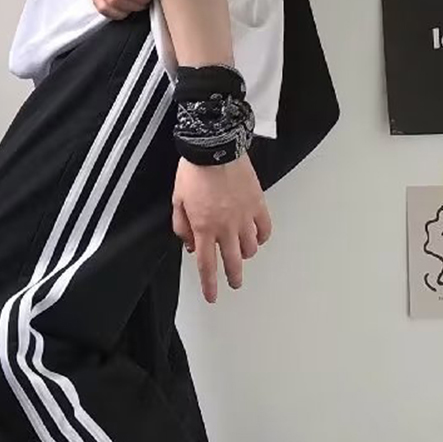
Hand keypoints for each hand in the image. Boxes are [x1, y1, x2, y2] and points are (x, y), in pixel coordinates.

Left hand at [171, 154, 271, 303]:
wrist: (215, 145)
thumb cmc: (194, 170)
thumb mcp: (177, 200)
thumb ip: (182, 226)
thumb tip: (190, 244)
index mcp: (203, 228)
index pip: (206, 265)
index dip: (209, 284)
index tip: (212, 296)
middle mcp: (225, 227)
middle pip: (231, 262)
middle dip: (232, 277)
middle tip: (234, 283)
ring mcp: (244, 217)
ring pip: (250, 248)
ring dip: (245, 255)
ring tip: (242, 254)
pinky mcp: (258, 204)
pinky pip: (265, 229)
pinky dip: (262, 237)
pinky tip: (258, 237)